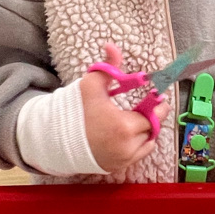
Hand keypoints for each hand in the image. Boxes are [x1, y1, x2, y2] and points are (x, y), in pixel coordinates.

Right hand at [79, 44, 170, 171]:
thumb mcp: (91, 86)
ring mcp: (122, 160)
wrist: (56, 140)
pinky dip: (136, 145)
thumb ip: (107, 66)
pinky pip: (137, 155)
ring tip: (134, 120)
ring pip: (146, 144)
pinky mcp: (117, 167)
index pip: (155, 116)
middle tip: (145, 106)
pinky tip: (126, 134)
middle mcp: (126, 148)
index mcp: (123, 127)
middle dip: (150, 117)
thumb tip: (111, 46)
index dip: (158, 105)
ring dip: (144, 132)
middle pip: (151, 129)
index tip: (158, 97)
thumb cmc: (76, 112)